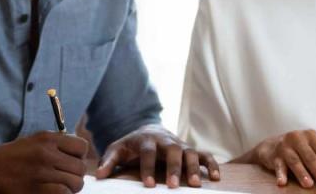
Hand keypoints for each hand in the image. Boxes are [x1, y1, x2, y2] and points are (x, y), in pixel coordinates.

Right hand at [0, 131, 88, 193]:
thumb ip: (57, 145)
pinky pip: (64, 193)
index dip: (79, 157)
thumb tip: (79, 156)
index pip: (82, 147)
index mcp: (48, 138)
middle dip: (75, 175)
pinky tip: (51, 192)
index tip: (70, 162)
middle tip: (63, 179)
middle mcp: (47, 153)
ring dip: (70, 188)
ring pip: (76, 183)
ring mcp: (42, 172)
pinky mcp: (37, 189)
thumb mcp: (34, 141)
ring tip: (57, 187)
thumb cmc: (12, 156)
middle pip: (80, 168)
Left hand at [95, 124, 220, 187]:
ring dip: (194, 167)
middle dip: (173, 168)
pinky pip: (205, 155)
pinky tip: (216, 178)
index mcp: (147, 140)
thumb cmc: (132, 145)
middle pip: (173, 151)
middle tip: (173, 186)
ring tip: (194, 184)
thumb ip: (109, 161)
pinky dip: (212, 164)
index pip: (148, 153)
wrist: (148, 130)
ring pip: (191, 152)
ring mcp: (180, 144)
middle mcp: (166, 141)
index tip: (149, 185)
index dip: (148, 168)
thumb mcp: (117, 150)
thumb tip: (99, 176)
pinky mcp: (190, 149)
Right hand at [244, 129, 315, 188]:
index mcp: (311, 136)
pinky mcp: (274, 155)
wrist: (270, 147)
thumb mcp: (313, 152)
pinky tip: (282, 183)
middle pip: (311, 157)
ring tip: (309, 184)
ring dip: (302, 173)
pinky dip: (280, 174)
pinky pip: (278, 166)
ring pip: (295, 161)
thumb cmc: (297, 151)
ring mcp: (284, 145)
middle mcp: (298, 137)